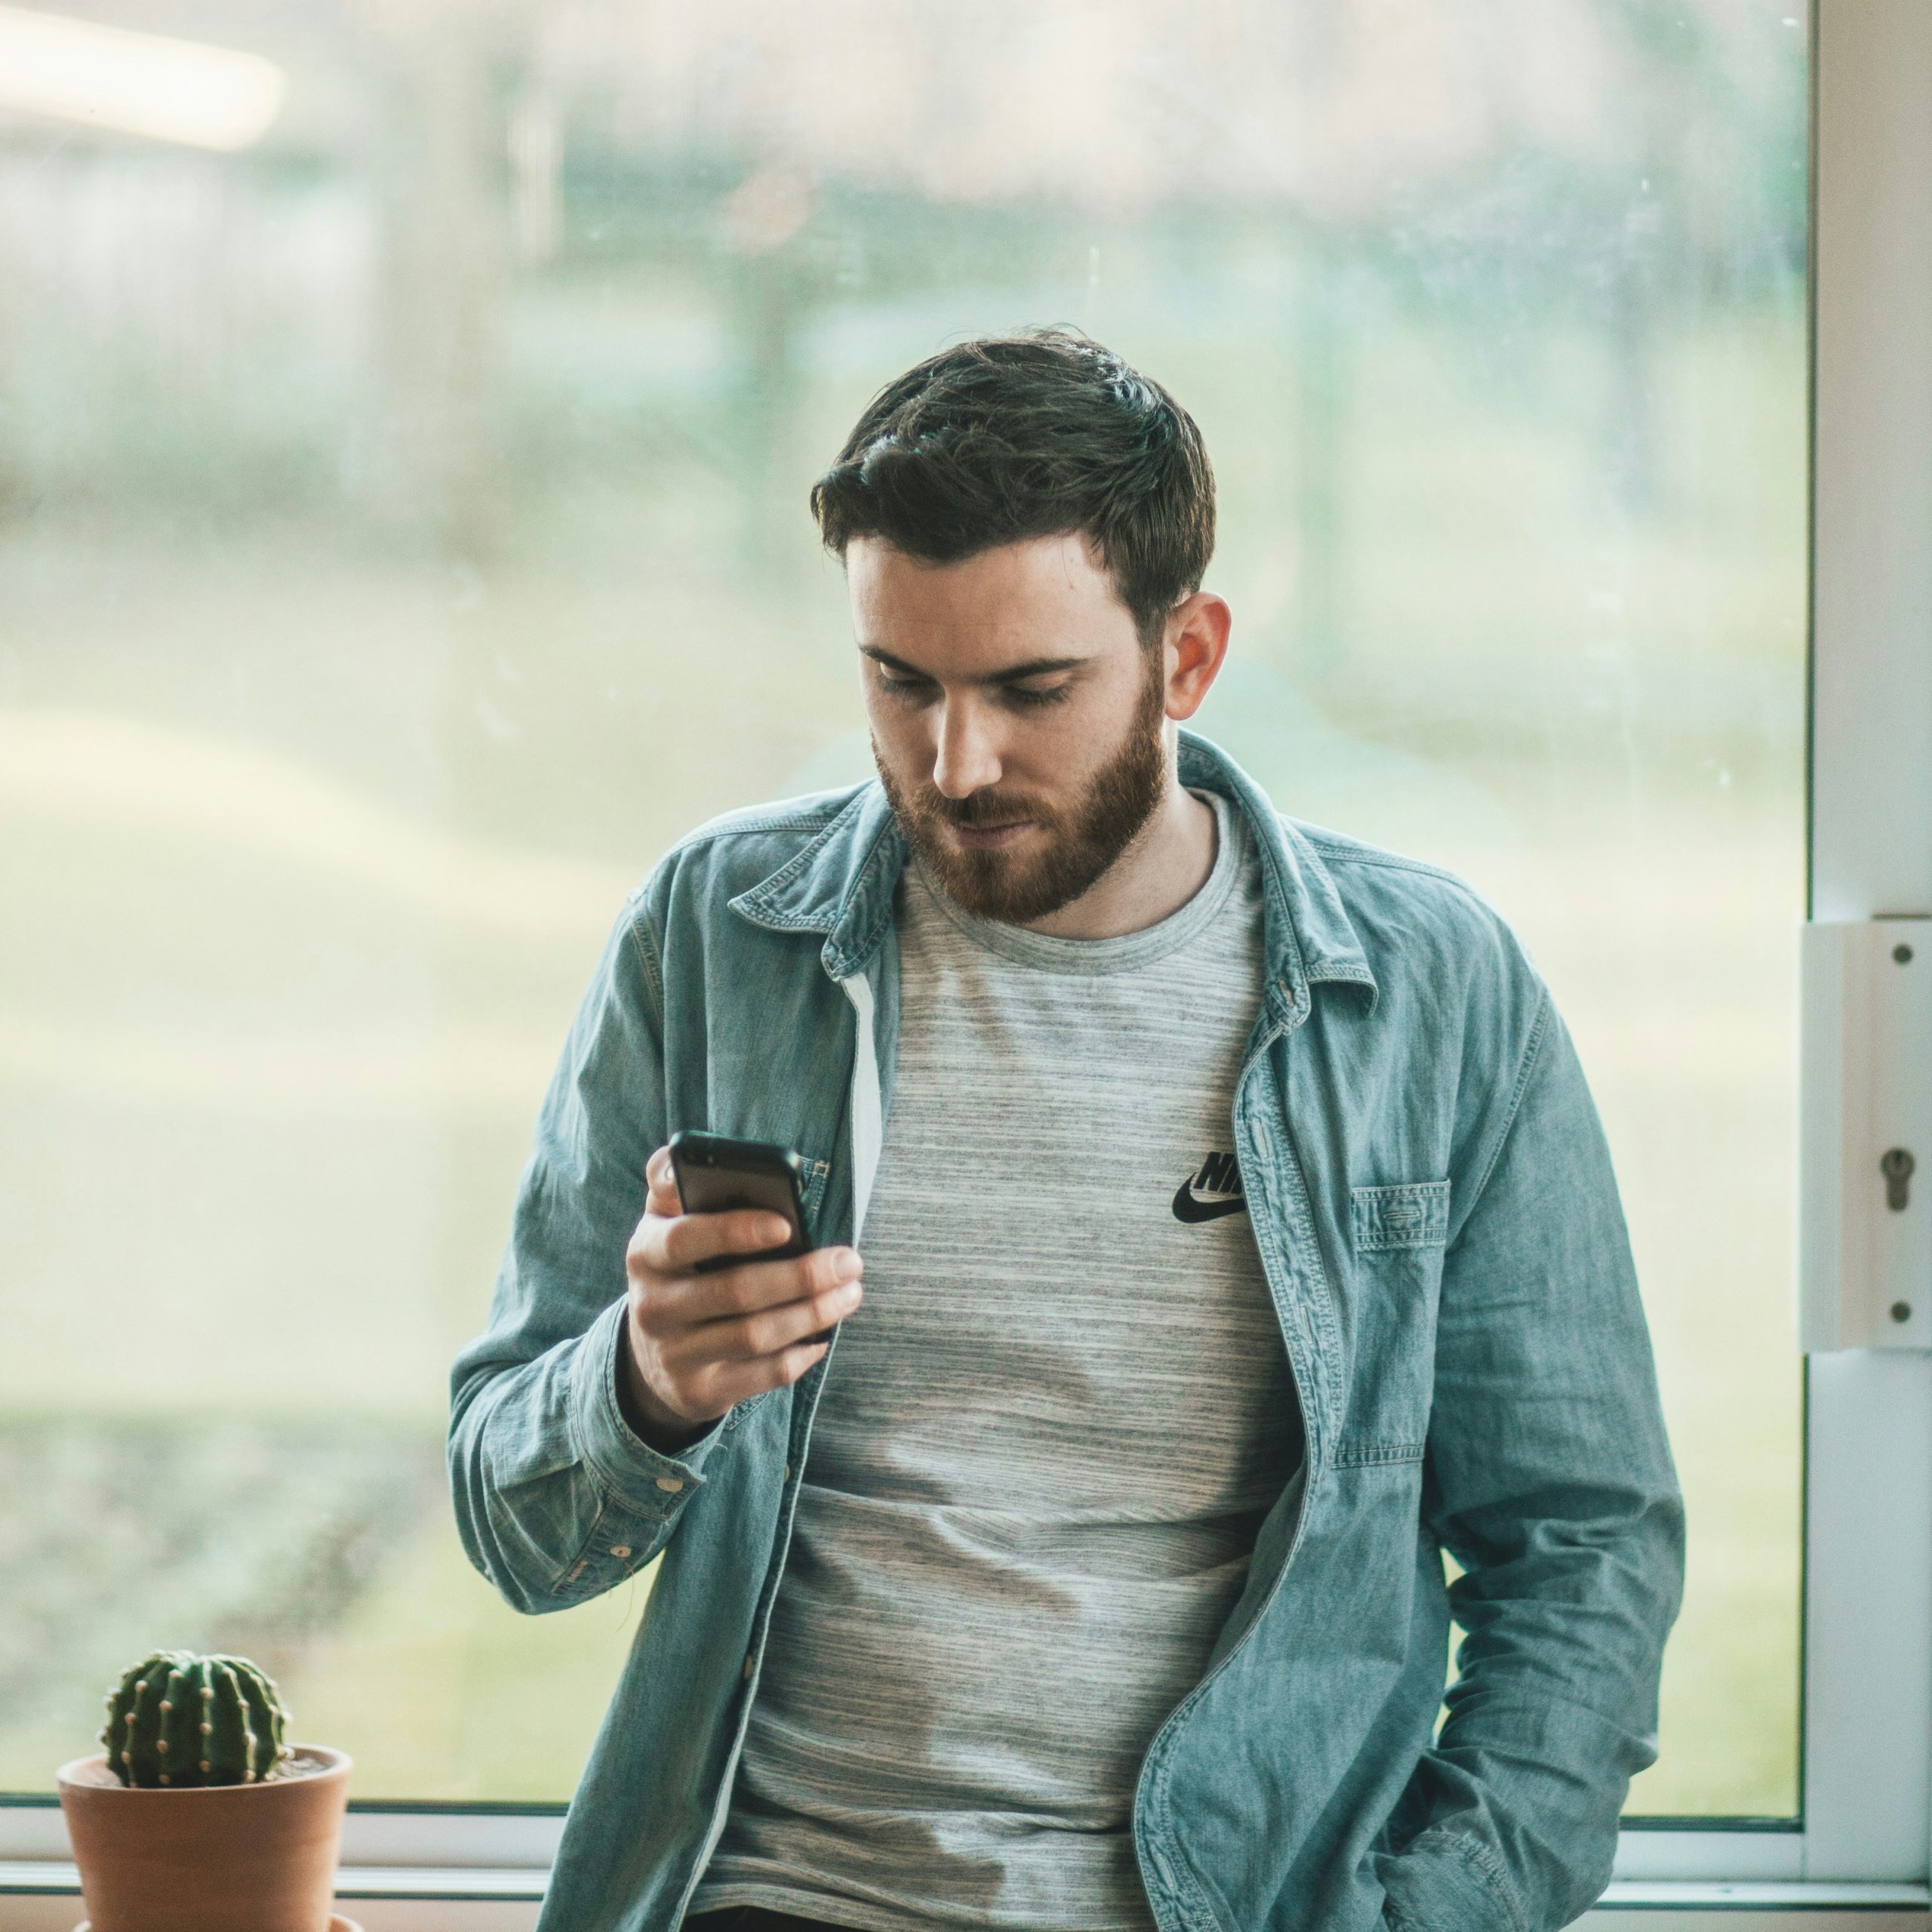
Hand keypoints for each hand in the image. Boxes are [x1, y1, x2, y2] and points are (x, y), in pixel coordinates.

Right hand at [618, 1144, 863, 1448]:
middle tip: (850, 1261)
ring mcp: (675, 1354)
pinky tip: (824, 1335)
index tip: (787, 1224)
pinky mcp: (700, 1391)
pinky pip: (762, 1375)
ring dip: (813, 1313)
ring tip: (851, 1292)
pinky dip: (801, 1354)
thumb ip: (673, 1183)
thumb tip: (682, 1157)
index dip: (736, 1231)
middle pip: (735, 1292)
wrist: (653, 1355)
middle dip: (802, 1276)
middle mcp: (653, 1306)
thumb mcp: (665, 1224)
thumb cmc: (679, 1268)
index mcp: (646, 1253)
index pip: (686, 1238)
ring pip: (755, 1335)